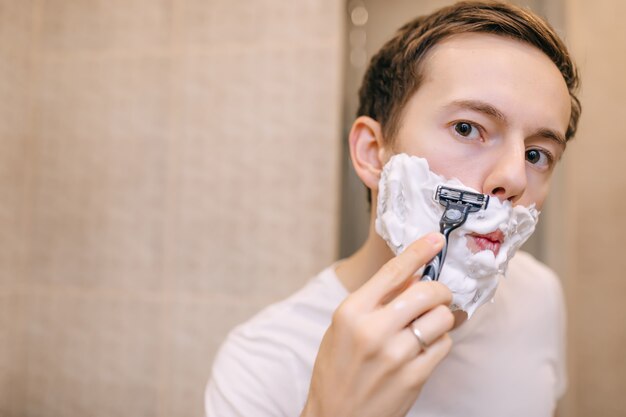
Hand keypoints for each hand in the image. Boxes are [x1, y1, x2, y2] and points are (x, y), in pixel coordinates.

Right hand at [301, 233, 453, 416]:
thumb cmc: (337, 370)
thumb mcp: (342, 328)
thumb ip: (374, 301)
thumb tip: (412, 278)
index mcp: (351, 312)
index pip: (393, 272)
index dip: (418, 252)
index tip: (435, 240)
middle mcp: (373, 330)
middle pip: (426, 291)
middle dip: (439, 290)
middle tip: (436, 296)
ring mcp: (396, 355)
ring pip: (441, 318)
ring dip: (441, 317)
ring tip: (428, 326)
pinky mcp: (414, 377)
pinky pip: (443, 345)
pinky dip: (440, 341)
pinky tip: (425, 347)